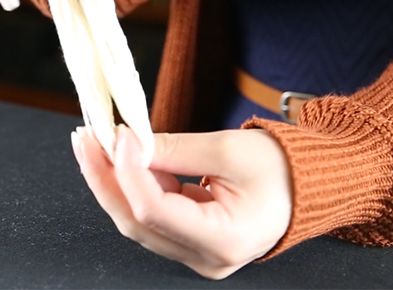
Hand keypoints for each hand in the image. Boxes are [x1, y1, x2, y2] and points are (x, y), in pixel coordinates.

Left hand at [70, 125, 291, 278]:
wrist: (307, 186)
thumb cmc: (282, 168)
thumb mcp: (228, 150)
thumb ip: (174, 149)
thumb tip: (126, 142)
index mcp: (225, 240)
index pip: (155, 210)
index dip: (128, 172)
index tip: (116, 134)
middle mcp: (206, 258)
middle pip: (137, 220)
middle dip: (105, 176)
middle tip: (85, 137)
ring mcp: (196, 254)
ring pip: (137, 219)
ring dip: (112, 179)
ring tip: (94, 141)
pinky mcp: (189, 241)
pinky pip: (150, 214)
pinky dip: (132, 184)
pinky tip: (118, 157)